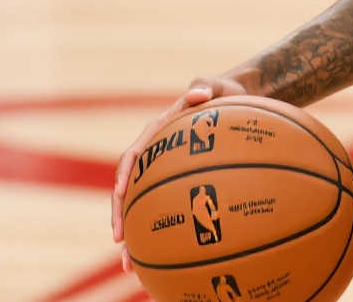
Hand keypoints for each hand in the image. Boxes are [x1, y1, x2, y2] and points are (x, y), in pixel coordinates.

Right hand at [110, 75, 251, 273]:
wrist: (233, 101)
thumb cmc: (225, 94)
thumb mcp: (218, 87)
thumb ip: (206, 87)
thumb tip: (198, 92)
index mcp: (157, 133)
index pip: (134, 155)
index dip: (125, 174)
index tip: (119, 193)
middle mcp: (153, 156)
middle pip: (127, 189)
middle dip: (120, 215)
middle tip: (119, 240)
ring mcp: (161, 172)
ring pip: (140, 206)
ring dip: (134, 235)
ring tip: (130, 265)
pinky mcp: (174, 183)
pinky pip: (163, 209)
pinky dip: (159, 234)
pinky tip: (161, 260)